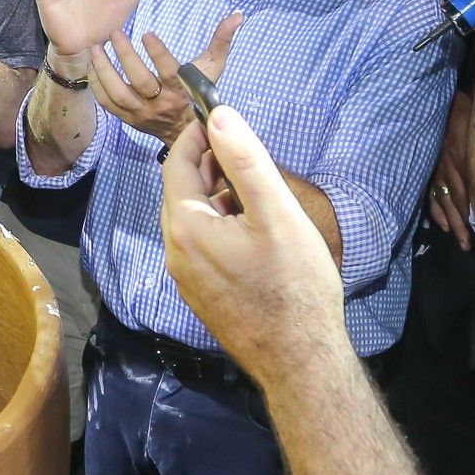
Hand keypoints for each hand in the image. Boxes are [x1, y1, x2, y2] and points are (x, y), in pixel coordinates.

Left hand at [87, 14, 240, 147]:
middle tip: (114, 33)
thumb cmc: (199, 93)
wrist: (185, 132)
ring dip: (103, 70)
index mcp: (182, 90)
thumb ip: (222, 41)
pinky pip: (106, 103)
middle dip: (126, 56)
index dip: (158, 54)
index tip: (147, 34)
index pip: (170, 72)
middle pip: (140, 81)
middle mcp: (160, 103)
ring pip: (118, 94)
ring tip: (95, 48)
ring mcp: (141, 113)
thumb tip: (237, 15)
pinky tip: (92, 64)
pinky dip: (96, 84)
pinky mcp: (127, 119)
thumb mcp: (213, 68)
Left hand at [160, 106, 348, 386]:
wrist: (299, 358)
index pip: (176, 163)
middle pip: (181, 191)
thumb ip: (245, 160)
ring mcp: (186, 277)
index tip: (218, 116)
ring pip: (192, 219)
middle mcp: (175, 252)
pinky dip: (219, 225)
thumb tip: (220, 117)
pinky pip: (201, 246)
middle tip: (243, 152)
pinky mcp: (201, 294)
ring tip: (255, 191)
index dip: (196, 134)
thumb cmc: (294, 284)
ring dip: (216, 196)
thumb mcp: (275, 211)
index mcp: (186, 226)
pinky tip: (253, 231)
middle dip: (207, 164)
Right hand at [426, 90, 471, 250]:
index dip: (473, 215)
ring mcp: (436, 166)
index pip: (467, 194)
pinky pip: (429, 192)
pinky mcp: (430, 164)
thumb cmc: (474, 109)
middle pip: (454, 202)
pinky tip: (441, 223)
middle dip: (461, 226)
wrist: (449, 96)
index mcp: (464, 158)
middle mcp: (448, 166)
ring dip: (449, 222)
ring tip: (459, 240)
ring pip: (440, 201)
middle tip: (469, 246)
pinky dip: (435, 209)